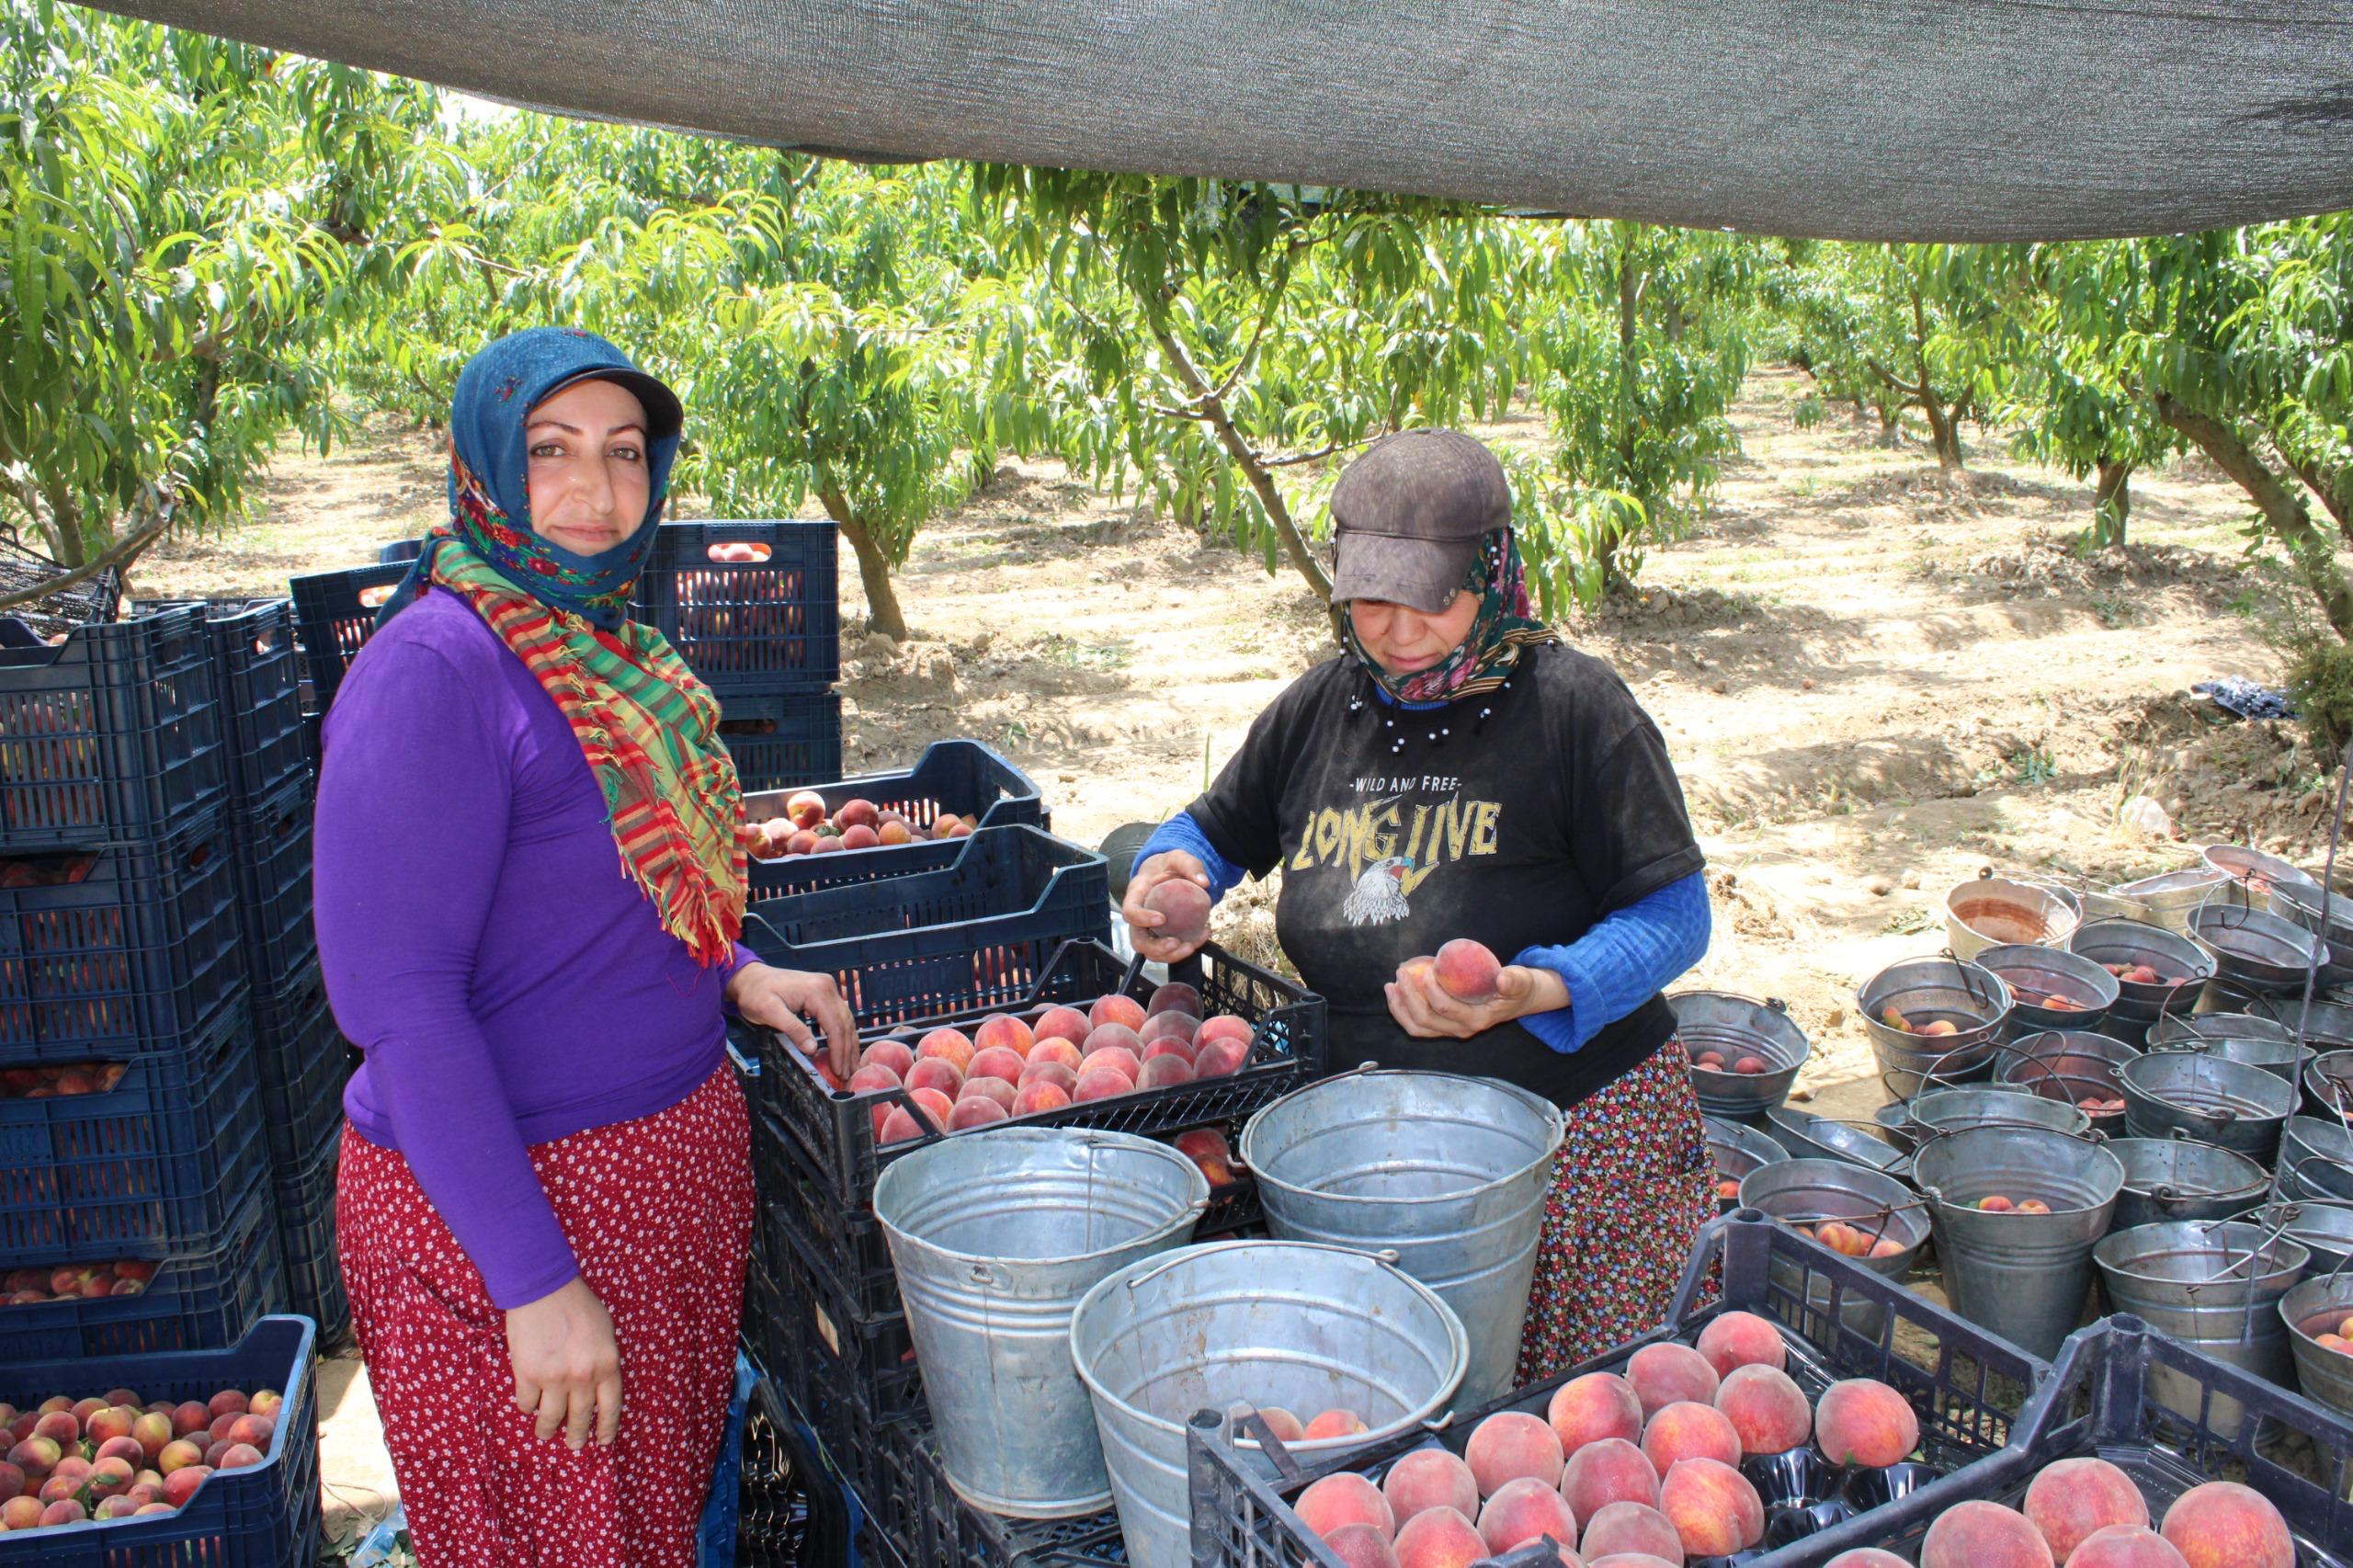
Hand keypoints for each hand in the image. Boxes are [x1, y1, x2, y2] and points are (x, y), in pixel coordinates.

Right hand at [506, 1276, 622, 1448]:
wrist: (544, 1288)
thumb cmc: (577, 1304)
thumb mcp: (605, 1331)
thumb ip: (603, 1360)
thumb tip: (597, 1386)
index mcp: (608, 1364)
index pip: (610, 1406)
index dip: (607, 1427)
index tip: (603, 1441)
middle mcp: (583, 1376)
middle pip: (581, 1417)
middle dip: (576, 1435)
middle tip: (574, 1446)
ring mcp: (555, 1378)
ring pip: (551, 1417)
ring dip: (547, 1429)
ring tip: (545, 1435)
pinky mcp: (528, 1375)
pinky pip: (527, 1403)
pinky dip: (527, 1408)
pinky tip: (528, 1408)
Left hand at [728, 962, 858, 1079]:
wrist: (751, 977)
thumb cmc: (755, 993)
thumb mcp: (768, 1012)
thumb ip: (792, 1029)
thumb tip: (812, 1050)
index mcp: (816, 991)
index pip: (835, 1026)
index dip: (838, 1050)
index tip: (838, 1070)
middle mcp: (827, 987)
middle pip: (844, 1023)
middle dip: (846, 1051)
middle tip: (847, 1074)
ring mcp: (827, 988)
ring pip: (845, 1020)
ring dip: (848, 1044)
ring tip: (850, 1065)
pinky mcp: (824, 992)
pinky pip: (839, 1015)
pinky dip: (843, 1033)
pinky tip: (844, 1047)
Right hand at [1121, 850, 1212, 964]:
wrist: (1168, 873)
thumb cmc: (1170, 866)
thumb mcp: (1179, 858)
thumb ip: (1190, 865)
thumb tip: (1204, 882)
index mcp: (1136, 894)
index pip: (1130, 911)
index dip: (1142, 919)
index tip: (1162, 919)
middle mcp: (1138, 915)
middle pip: (1137, 939)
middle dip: (1155, 947)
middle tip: (1176, 943)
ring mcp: (1148, 928)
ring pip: (1150, 951)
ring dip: (1169, 955)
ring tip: (1191, 947)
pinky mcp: (1160, 936)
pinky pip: (1167, 950)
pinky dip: (1182, 951)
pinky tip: (1201, 938)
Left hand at [1385, 958, 1567, 1038]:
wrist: (1519, 1000)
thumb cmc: (1518, 987)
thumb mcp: (1521, 981)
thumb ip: (1514, 981)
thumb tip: (1502, 979)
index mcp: (1477, 1020)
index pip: (1445, 1009)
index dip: (1430, 991)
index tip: (1426, 970)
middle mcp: (1462, 1030)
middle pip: (1425, 1021)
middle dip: (1408, 997)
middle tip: (1400, 973)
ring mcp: (1451, 1030)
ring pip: (1417, 1028)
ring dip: (1399, 1008)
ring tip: (1391, 986)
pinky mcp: (1444, 1026)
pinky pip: (1418, 1025)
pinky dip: (1403, 1011)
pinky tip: (1397, 992)